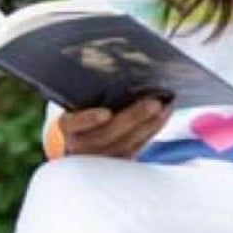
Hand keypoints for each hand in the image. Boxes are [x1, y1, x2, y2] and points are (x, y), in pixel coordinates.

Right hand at [56, 95, 172, 159]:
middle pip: (107, 135)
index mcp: (66, 126)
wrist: (79, 139)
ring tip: (165, 107)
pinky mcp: (117, 161)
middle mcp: (79, 145)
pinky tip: (164, 116)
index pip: (72, 123)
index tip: (105, 113)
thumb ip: (91, 93)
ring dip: (149, 124)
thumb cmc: (79, 110)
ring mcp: (99, 157)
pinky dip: (152, 131)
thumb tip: (118, 71)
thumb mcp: (77, 102)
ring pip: (126, 144)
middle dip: (133, 118)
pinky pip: (137, 148)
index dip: (88, 120)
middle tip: (153, 102)